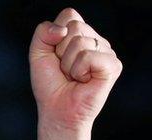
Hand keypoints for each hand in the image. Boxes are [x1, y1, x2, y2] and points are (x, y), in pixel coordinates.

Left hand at [29, 7, 122, 132]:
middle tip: (66, 70)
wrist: (57, 111)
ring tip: (74, 77)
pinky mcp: (113, 65)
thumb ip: (43, 32)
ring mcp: (107, 52)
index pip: (70, 15)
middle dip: (61, 51)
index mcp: (82, 34)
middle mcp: (97, 40)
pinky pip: (89, 56)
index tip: (56, 57)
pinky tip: (83, 80)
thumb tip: (62, 29)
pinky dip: (79, 70)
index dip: (55, 37)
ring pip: (80, 41)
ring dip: (69, 64)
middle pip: (74, 26)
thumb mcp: (38, 53)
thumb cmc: (50, 85)